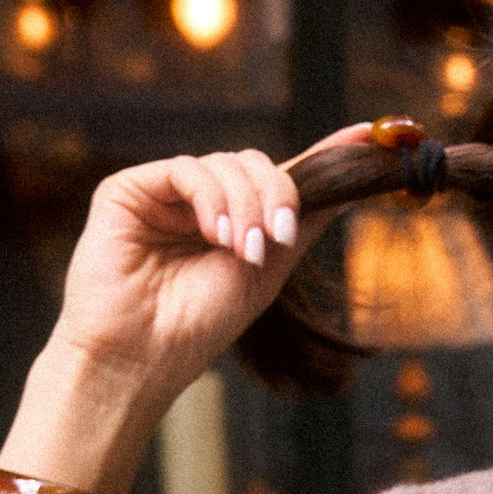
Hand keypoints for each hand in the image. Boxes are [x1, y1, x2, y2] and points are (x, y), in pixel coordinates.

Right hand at [0, 127, 378, 493]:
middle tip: (279, 236)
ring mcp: (162, 194)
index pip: (275, 177)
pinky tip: (216, 234)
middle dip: (277, 195)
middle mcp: (196, 201)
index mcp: (228, 219)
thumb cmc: (199, 324)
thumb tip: (346, 187)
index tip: (365, 137)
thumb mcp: (268, 270)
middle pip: (254, 164)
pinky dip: (212, 198)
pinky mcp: (127, 190)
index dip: (321, 154)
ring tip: (242, 251)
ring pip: (225, 164)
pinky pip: (186, 170)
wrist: (142, 356)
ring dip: (246, 206)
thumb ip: (300, 224)